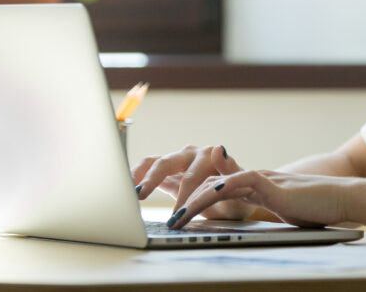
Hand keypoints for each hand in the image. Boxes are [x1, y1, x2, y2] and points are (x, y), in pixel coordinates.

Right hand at [131, 144, 254, 220]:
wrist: (233, 191)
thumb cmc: (236, 191)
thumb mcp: (239, 185)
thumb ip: (230, 168)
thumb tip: (219, 148)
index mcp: (209, 156)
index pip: (192, 177)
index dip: (184, 196)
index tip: (177, 216)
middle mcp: (191, 154)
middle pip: (167, 163)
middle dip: (152, 179)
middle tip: (140, 195)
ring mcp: (177, 159)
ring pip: (154, 162)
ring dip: (139, 176)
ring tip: (128, 191)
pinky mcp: (167, 169)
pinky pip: (147, 167)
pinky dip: (136, 175)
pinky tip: (126, 187)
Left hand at [170, 170, 356, 229]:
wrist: (343, 198)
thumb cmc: (316, 209)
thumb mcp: (282, 212)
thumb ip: (263, 212)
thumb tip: (244, 224)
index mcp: (254, 187)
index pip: (216, 190)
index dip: (194, 200)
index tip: (177, 216)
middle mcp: (254, 179)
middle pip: (211, 185)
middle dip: (186, 201)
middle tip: (169, 220)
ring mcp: (263, 179)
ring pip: (220, 183)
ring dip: (196, 200)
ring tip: (178, 217)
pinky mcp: (273, 185)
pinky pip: (243, 181)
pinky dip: (224, 186)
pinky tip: (209, 194)